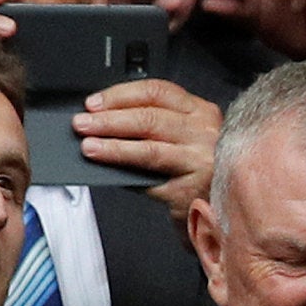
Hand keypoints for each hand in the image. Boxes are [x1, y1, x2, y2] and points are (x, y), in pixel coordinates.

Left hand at [76, 77, 221, 213]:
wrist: (223, 213)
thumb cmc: (201, 172)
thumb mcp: (186, 138)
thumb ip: (156, 126)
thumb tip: (107, 120)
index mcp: (201, 112)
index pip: (158, 92)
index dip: (121, 95)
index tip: (95, 103)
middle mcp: (205, 133)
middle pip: (150, 117)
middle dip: (110, 119)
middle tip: (83, 123)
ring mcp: (201, 161)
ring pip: (149, 147)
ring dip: (113, 145)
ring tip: (89, 146)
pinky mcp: (191, 190)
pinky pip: (150, 180)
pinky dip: (126, 173)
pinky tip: (108, 170)